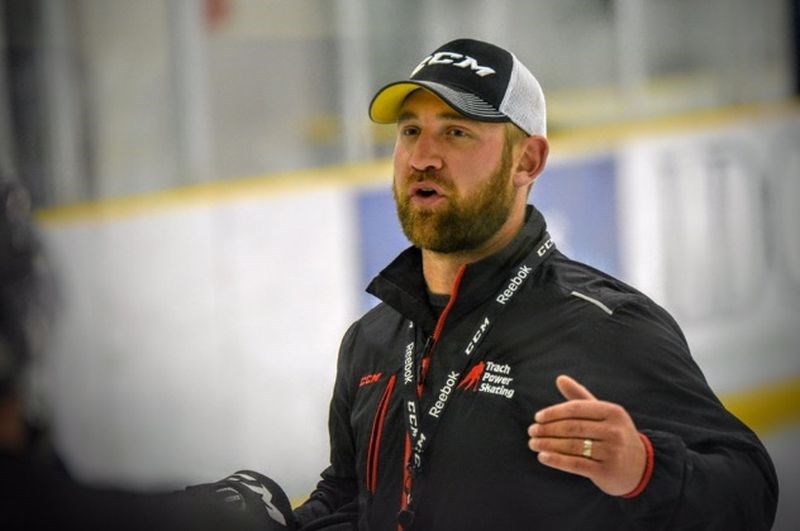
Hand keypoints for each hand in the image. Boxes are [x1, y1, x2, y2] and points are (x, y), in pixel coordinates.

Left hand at [527, 375, 645, 495]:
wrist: (641, 467)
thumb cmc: (614, 434)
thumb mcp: (603, 414)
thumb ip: (580, 397)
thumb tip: (560, 378)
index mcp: (612, 412)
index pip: (576, 409)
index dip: (554, 412)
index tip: (537, 417)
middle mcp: (614, 431)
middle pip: (572, 428)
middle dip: (547, 429)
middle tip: (531, 431)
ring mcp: (612, 452)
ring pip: (572, 446)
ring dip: (548, 445)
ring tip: (533, 443)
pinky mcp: (607, 471)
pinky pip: (576, 464)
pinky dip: (556, 460)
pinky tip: (542, 457)